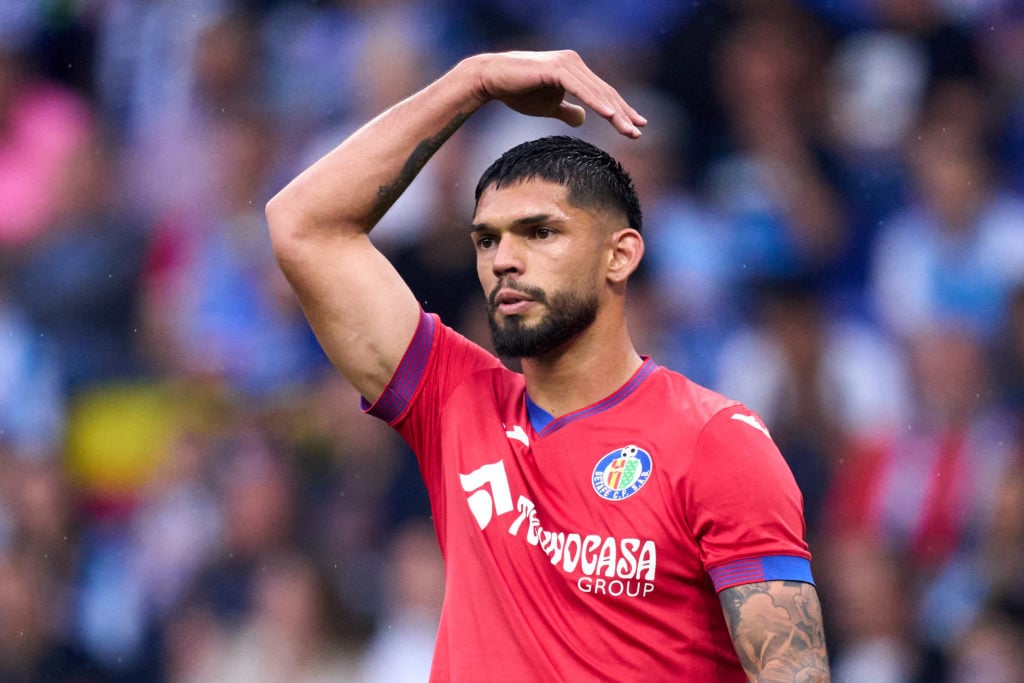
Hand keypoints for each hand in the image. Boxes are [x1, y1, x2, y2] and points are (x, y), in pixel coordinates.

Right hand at [465, 50, 646, 138]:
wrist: (491, 79)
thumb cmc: (517, 91)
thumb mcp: (548, 106)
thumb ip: (567, 110)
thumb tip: (583, 119)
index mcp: (575, 71)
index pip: (603, 93)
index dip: (621, 110)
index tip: (637, 126)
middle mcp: (574, 63)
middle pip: (605, 92)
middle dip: (623, 113)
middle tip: (638, 132)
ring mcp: (567, 63)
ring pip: (597, 92)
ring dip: (615, 113)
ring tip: (628, 130)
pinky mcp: (556, 68)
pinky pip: (581, 88)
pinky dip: (596, 102)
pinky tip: (609, 115)